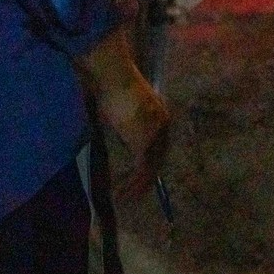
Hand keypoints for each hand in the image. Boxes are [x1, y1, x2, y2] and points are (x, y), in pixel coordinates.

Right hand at [77, 29, 171, 197]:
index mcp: (160, 116)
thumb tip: (119, 136)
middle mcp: (162, 126)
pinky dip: (131, 183)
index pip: (158, 147)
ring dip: (136, 187)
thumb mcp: (122, 107)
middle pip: (157, 161)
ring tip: (123, 199)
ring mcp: (154, 135)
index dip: (148, 165)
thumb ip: (125, 124)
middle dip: (144, 182)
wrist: (113, 74)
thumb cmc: (112, 85)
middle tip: (131, 196)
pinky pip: (140, 169)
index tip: (137, 178)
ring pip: (150, 169)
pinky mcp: (143, 142)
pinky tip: (120, 192)